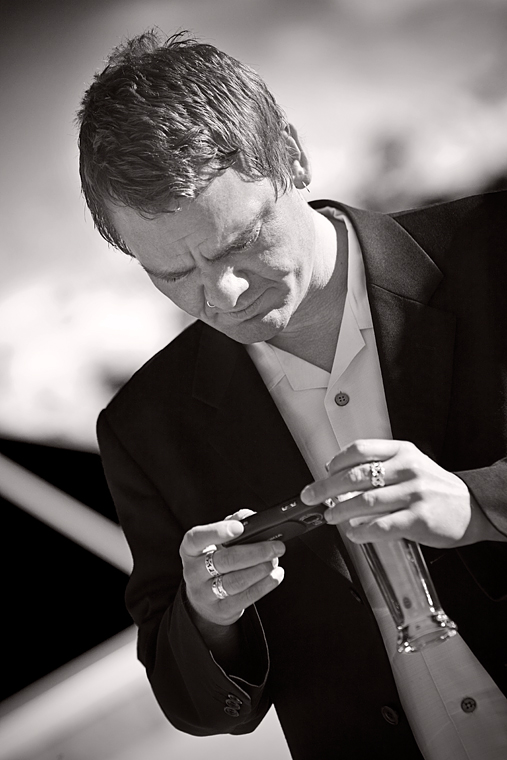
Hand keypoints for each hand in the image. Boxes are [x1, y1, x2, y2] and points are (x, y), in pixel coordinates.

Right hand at [180, 509, 285, 626]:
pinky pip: (244, 598)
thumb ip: (232, 522)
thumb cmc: (213, 560)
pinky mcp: (220, 610)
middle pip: (224, 560)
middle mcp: (193, 571)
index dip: (217, 532)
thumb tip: (251, 517)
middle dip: (255, 552)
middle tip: (275, 547)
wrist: (204, 600)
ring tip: (275, 560)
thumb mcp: (216, 540)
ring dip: (261, 570)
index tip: (239, 528)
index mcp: (190, 549)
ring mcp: (204, 593)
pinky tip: (275, 576)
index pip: (197, 538)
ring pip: (235, 581)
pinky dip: (264, 586)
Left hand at [300, 439, 485, 548]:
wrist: (471, 508)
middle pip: (356, 475)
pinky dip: (361, 531)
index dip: (337, 461)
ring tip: (330, 516)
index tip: (324, 471)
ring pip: (364, 501)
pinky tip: (353, 533)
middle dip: (327, 487)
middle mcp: (407, 469)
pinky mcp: (418, 519)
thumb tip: (340, 476)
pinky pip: (380, 525)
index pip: (361, 449)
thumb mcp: (412, 465)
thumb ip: (382, 466)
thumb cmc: (436, 488)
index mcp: (403, 452)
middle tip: (311, 496)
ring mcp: (413, 494)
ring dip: (340, 510)